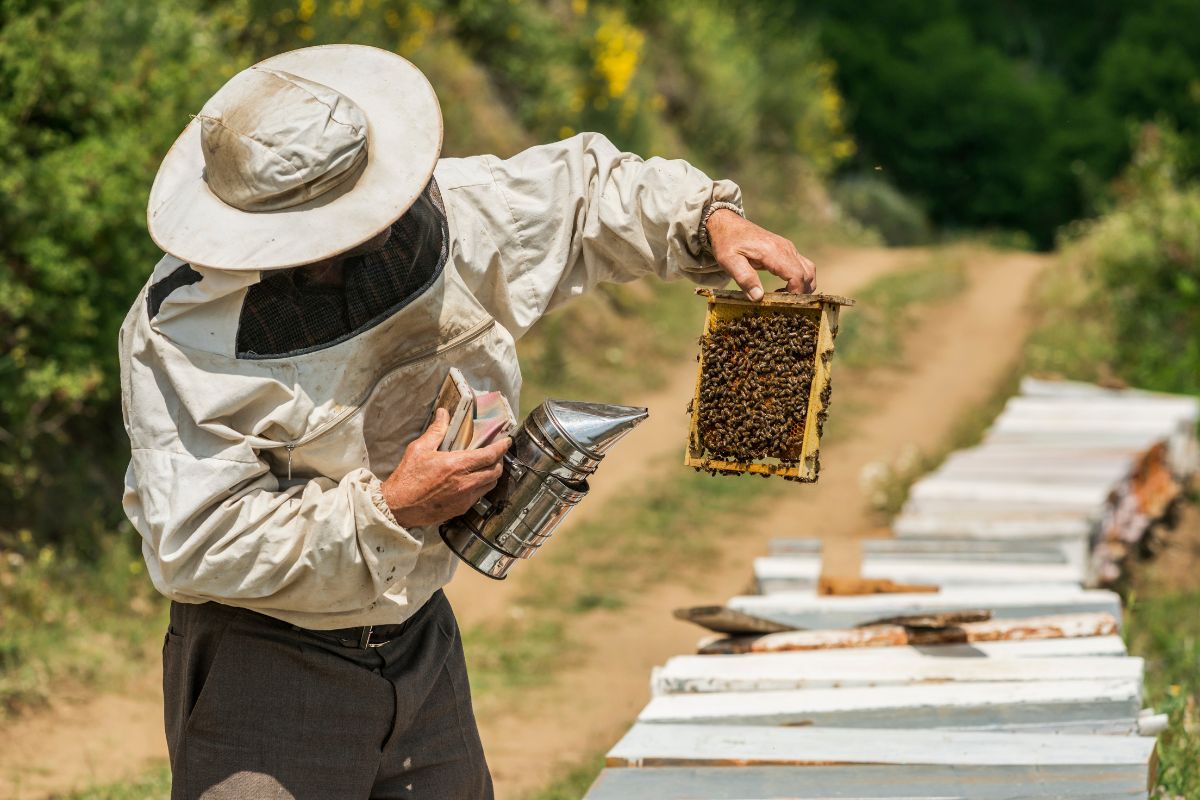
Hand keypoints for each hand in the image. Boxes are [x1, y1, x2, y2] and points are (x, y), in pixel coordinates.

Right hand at [381, 408, 510, 526]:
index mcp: (456, 466)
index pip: (489, 456)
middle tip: (496, 453)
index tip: (506, 441)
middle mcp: (465, 483)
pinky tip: (473, 481)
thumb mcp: (419, 449)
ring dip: (492, 474)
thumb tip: (443, 413)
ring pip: (490, 485)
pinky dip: (481, 487)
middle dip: (499, 461)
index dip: (501, 448)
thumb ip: (436, 430)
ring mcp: (464, 498)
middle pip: (495, 471)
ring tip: (486, 466)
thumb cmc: (407, 478)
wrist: (398, 508)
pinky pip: (479, 496)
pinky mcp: (460, 509)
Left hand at [706, 209, 816, 299]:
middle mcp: (786, 248)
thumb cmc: (727, 243)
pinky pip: (802, 266)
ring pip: (808, 270)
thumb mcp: (729, 261)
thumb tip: (758, 297)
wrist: (728, 224)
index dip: (795, 293)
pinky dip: (800, 279)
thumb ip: (744, 278)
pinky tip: (784, 289)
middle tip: (784, 304)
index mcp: (773, 252)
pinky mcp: (787, 250)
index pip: (796, 275)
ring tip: (785, 297)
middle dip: (800, 293)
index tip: (784, 304)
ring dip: (803, 286)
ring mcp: (788, 248)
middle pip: (807, 274)